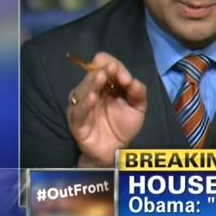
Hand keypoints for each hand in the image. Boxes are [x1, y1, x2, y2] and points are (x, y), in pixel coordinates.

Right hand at [67, 52, 146, 166]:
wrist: (115, 149)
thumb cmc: (124, 125)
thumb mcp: (138, 107)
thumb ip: (138, 93)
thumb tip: (133, 81)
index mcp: (107, 85)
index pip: (105, 68)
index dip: (112, 66)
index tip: (121, 72)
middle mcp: (92, 91)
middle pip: (93, 76)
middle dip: (103, 71)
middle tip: (110, 69)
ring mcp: (82, 105)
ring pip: (83, 90)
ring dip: (92, 83)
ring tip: (100, 78)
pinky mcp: (76, 121)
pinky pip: (78, 111)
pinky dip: (84, 104)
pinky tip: (92, 98)